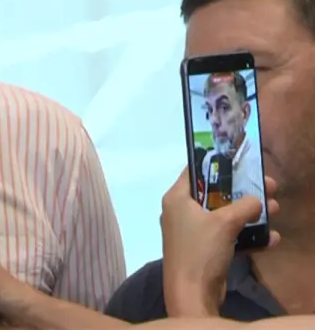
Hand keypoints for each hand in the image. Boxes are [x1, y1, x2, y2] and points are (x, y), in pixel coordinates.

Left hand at [161, 167, 279, 316]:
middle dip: (243, 190)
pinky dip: (246, 236)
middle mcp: (182, 211)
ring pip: (224, 216)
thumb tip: (257, 200)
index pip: (194, 170)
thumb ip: (244, 206)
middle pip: (215, 193)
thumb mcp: (224, 223)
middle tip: (269, 185)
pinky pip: (227, 236)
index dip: (216, 163)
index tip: (240, 161)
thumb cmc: (200, 250)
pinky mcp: (205, 250)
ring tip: (275, 208)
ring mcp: (193, 232)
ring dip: (249, 213)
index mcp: (177, 198)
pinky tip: (270, 238)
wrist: (192, 293)